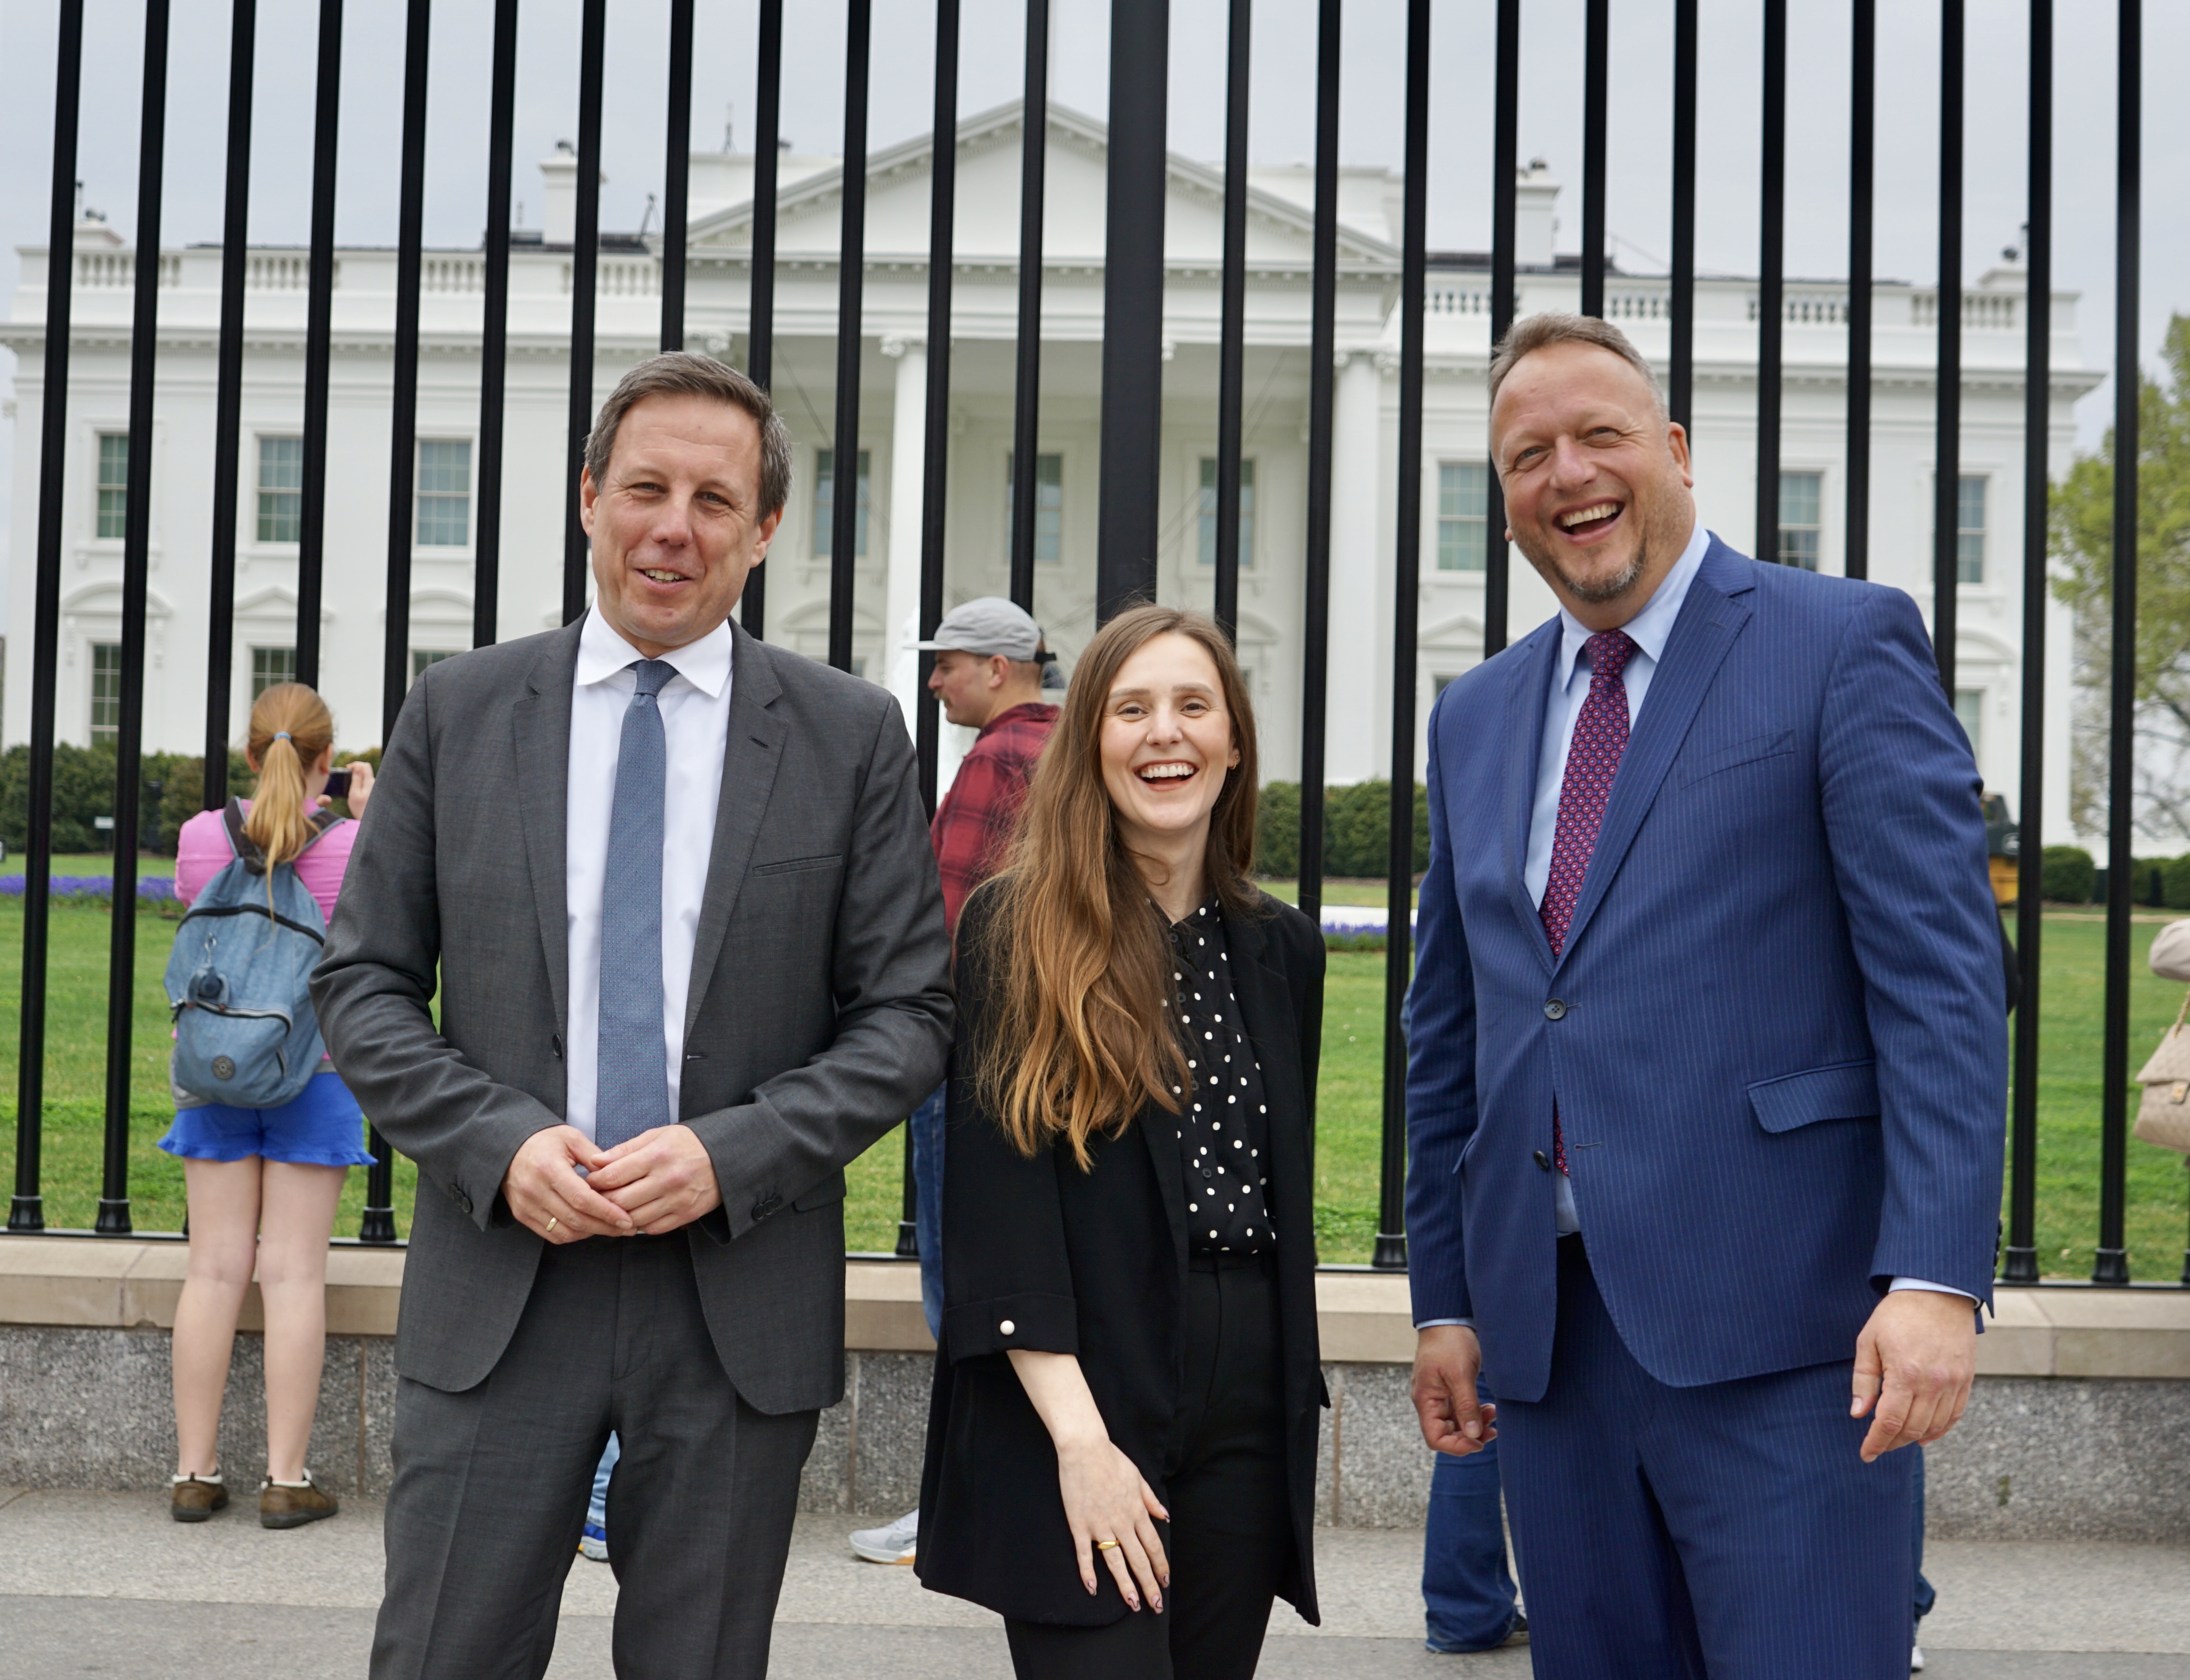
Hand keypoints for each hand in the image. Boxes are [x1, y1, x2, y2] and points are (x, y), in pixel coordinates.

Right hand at [344, 759, 374, 817]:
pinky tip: (356, 787)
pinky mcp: (375, 792)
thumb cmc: (360, 808)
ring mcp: (377, 787)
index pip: (365, 766)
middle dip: (357, 769)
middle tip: (348, 773)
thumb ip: (356, 779)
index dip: (356, 764)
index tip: (347, 767)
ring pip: (367, 776)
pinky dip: (361, 782)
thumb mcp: (354, 793)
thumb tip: (357, 767)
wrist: (370, 821)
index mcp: (371, 782)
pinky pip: (368, 783)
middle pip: (367, 770)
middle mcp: (376, 783)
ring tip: (350, 781)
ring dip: (359, 776)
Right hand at [501, 1126, 633, 1242]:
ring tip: (611, 1227)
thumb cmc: (544, 1140)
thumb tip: (618, 1179)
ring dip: (590, 1233)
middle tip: (626, 1227)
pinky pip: (551, 1235)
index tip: (626, 1219)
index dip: (606, 1212)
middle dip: (605, 1227)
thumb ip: (596, 1158)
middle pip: (575, 1219)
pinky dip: (573, 1235)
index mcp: (549, 1168)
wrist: (509, 1146)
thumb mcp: (572, 1138)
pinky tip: (588, 1227)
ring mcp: (526, 1205)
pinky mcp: (522, 1215)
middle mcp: (534, 1190)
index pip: (582, 1199)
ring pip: (564, 1232)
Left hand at [589, 1124, 722, 1234]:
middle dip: (602, 1200)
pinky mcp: (686, 1215)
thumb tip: (595, 1161)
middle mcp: (668, 1179)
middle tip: (597, 1196)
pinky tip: (637, 1213)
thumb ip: (625, 1149)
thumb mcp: (657, 1136)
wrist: (726, 1157)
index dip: (595, 1181)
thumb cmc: (688, 1144)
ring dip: (619, 1215)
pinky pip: (653, 1228)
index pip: (614, 1175)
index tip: (590, 1181)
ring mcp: (678, 1200)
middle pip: (620, 1200)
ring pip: (634, 1218)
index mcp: (658, 1156)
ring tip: (615, 1206)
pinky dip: (640, 1224)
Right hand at [1054, 1433, 1168, 1612]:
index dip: (1160, 1566)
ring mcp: (1100, 1525)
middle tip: (1154, 1606)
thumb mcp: (1138, 1476)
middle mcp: (1122, 1522)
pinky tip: (1093, 1588)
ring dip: (1126, 1584)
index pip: (1153, 1545)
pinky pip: (1085, 1552)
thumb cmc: (1111, 1458)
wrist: (1084, 1448)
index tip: (1165, 1582)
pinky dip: (1088, 1571)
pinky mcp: (1080, 1524)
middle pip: (1139, 1559)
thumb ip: (1150, 1499)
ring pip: (1116, 1561)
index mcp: (1137, 1511)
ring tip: (1133, 1603)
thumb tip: (1165, 1516)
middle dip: (1148, 1584)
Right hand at [1412, 1324, 1496, 1456]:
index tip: (1478, 1442)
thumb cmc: (1450, 1343)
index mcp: (1426, 1400)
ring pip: (1456, 1423)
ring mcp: (1439, 1395)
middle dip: (1470, 1436)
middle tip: (1492, 1431)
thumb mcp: (1460, 1375)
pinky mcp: (1450, 1389)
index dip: (1456, 1446)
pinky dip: (1474, 1413)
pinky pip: (1460, 1410)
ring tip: (1493, 1415)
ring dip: (1475, 1424)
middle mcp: (1430, 1401)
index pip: (1435, 1437)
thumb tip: (1473, 1435)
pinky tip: (1488, 1408)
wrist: (1449, 1319)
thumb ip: (1466, 1406)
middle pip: (1447, 1433)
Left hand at [1851, 1289, 1975, 1461]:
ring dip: (1913, 1439)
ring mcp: (1953, 1383)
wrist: (1937, 1292)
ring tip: (1896, 1440)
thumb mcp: (1868, 1341)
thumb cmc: (1897, 1314)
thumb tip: (1858, 1413)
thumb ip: (1864, 1380)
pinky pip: (1954, 1416)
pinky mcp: (1966, 1380)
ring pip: (1934, 1427)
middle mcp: (1933, 1384)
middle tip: (1878, 1445)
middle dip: (1891, 1443)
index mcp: (1905, 1374)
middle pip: (1912, 1429)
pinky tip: (1925, 1435)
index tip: (1866, 1454)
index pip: (1889, 1422)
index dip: (1876, 1442)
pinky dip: (1939, 1430)